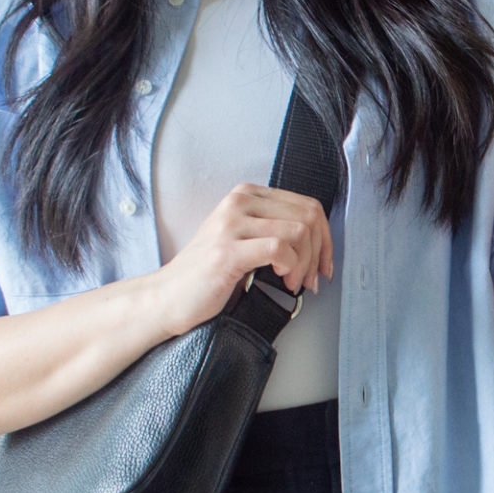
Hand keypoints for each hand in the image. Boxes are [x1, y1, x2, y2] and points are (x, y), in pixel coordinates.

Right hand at [151, 184, 334, 338]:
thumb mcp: (243, 240)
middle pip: (307, 216)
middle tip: (312, 278)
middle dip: (319, 252)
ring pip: (298, 231)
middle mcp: (238, 202)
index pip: (306, 204)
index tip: (323, 263)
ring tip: (294, 283)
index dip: (324, 237)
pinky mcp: (228, 250)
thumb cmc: (207, 274)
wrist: (169, 296)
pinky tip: (282, 280)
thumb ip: (273, 230)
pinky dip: (291, 267)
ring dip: (305, 264)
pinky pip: (279, 249)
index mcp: (245, 196)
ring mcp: (231, 224)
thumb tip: (318, 243)